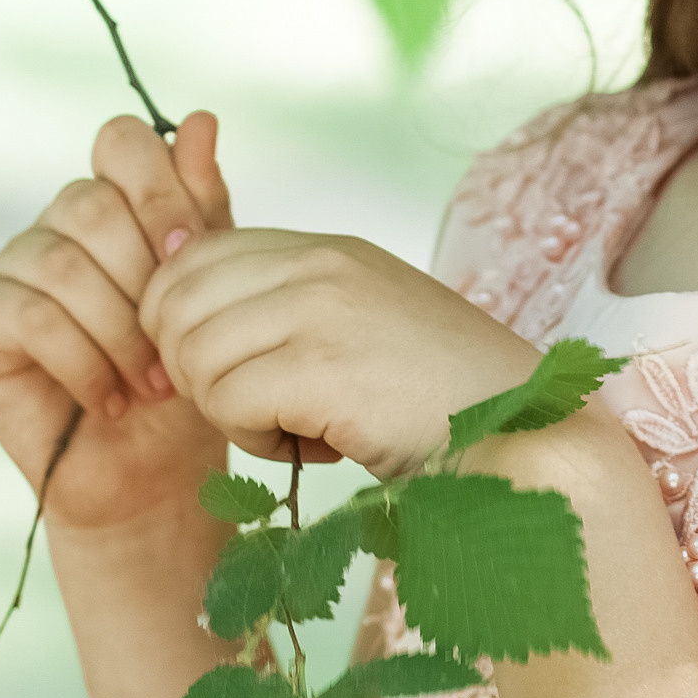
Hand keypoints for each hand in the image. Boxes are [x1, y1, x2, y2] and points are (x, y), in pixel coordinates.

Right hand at [0, 112, 234, 530]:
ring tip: (152, 383)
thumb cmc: (187, 374)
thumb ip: (203, 207)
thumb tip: (204, 119)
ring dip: (120, 332)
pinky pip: (31, 315)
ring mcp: (15, 265)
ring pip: (64, 262)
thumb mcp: (212, 285)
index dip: (159, 189)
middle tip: (177, 342)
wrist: (154, 470)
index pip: (122, 142)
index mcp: (118, 200)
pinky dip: (84, 363)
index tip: (194, 253)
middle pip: (92, 203)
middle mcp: (59, 222)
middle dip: (146, 277)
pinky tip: (111, 398)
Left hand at [137, 225, 529, 476]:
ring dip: (230, 413)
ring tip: (296, 428)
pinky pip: (228, 403)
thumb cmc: (442, 401)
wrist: (522, 432)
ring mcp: (322, 307)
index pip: (191, 260)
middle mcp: (320, 263)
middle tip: (255, 407)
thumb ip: (287, 310)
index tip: (225, 375)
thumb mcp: (360, 326)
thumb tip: (183, 328)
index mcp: (326, 250)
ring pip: (194, 358)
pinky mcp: (322, 365)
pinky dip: (258, 443)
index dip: (182, 326)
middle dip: (194, 372)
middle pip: (175, 306)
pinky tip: (315, 447)